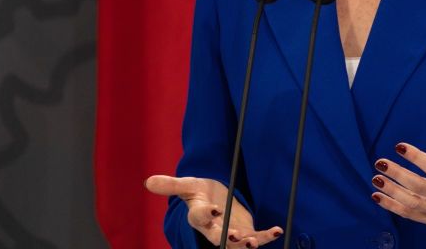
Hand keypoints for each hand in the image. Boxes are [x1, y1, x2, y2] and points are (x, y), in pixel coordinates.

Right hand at [145, 175, 282, 247]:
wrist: (216, 198)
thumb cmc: (200, 191)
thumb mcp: (188, 185)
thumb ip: (171, 185)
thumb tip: (148, 182)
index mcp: (199, 215)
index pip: (199, 217)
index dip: (206, 214)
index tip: (213, 210)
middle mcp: (214, 228)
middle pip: (218, 236)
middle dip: (226, 238)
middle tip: (235, 237)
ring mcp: (230, 232)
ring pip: (237, 243)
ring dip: (246, 244)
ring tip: (254, 243)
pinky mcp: (246, 232)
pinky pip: (257, 237)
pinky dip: (267, 236)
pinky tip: (277, 230)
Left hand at [371, 116, 425, 235]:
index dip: (417, 158)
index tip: (400, 146)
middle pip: (419, 186)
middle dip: (398, 174)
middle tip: (381, 162)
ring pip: (412, 203)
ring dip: (392, 191)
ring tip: (376, 178)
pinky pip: (411, 215)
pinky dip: (393, 207)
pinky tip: (378, 196)